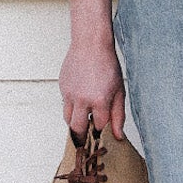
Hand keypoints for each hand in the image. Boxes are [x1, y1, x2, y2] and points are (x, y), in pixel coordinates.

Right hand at [61, 0, 125, 137]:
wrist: (91, 43)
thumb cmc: (108, 65)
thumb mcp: (119, 91)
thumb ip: (118, 116)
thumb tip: (118, 136)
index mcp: (99, 100)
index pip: (98, 127)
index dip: (102, 131)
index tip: (105, 133)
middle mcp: (81, 99)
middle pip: (77, 130)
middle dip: (83, 136)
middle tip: (89, 138)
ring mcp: (69, 93)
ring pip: (68, 119)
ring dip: (76, 123)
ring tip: (85, 119)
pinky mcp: (62, 87)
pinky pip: (65, 104)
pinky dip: (72, 107)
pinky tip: (81, 98)